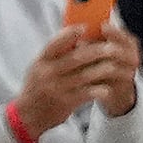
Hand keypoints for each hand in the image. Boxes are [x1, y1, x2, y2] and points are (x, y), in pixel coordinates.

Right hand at [14, 22, 139, 138]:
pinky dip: (98, 90)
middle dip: (95, 51)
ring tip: (114, 66)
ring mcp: (57, 88)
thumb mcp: (39, 67)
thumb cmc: (37, 87)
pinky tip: (107, 89)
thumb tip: (75, 38)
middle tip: (111, 47)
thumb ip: (54, 55)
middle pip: (75, 58)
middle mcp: (48, 73)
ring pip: (84, 76)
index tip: (84, 27)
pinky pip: (85, 94)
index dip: (69, 34)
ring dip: (101, 70)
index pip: (55, 43)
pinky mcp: (65, 103)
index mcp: (41, 61)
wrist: (28, 115)